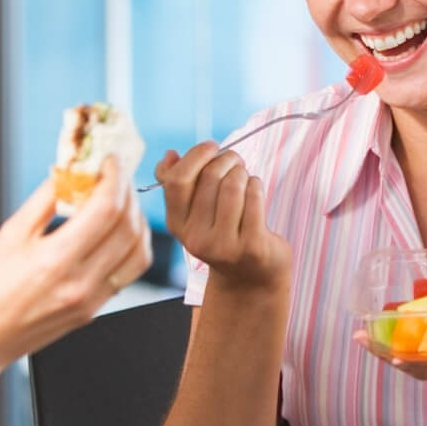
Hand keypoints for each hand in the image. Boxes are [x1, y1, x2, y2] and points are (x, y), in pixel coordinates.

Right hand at [0, 157, 152, 378]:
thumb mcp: (9, 236)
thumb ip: (46, 201)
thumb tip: (71, 171)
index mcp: (55, 261)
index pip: (106, 210)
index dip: (115, 179)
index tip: (111, 161)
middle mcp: (80, 284)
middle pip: (128, 228)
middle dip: (128, 194)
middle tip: (117, 176)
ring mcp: (91, 301)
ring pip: (139, 253)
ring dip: (137, 221)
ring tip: (120, 201)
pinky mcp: (94, 311)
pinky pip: (128, 273)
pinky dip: (131, 246)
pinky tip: (116, 231)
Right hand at [156, 143, 290, 290]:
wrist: (250, 278)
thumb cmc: (224, 233)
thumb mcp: (195, 214)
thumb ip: (179, 185)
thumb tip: (169, 155)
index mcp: (177, 225)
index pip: (177, 181)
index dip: (195, 156)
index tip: (211, 147)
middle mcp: (196, 238)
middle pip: (210, 178)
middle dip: (226, 160)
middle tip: (235, 161)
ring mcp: (224, 245)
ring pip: (232, 185)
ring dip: (242, 172)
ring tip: (245, 177)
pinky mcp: (251, 246)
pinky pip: (254, 197)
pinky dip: (256, 185)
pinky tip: (255, 190)